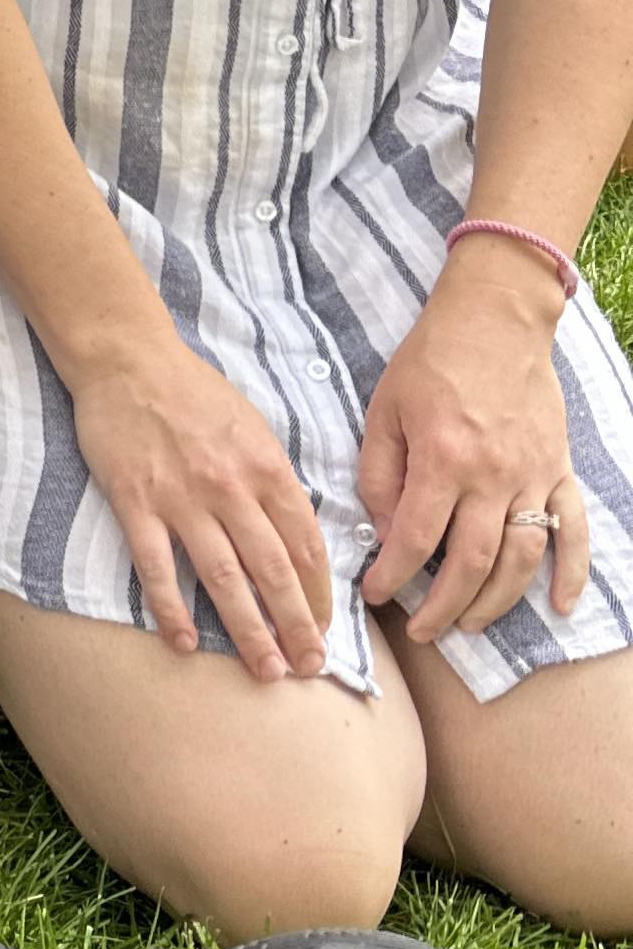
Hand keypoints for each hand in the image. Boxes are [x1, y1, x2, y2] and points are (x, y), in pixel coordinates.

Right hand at [70, 340, 333, 679]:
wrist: (128, 359)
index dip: (321, 593)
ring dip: (248, 629)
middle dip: (297, 624)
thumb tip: (296, 533)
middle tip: (310, 667)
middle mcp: (231, 487)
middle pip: (273, 569)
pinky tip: (184, 642)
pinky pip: (157, 566)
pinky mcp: (136, 502)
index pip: (306, 544)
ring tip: (266, 670)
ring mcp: (182, 497)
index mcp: (267, 467)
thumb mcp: (253, 427)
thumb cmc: (193, 392)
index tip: (328, 628)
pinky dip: (171, 608)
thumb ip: (274, 480)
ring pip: (223, 576)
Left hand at [361, 261, 583, 646]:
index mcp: (443, 459)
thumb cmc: (432, 360)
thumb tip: (386, 530)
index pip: (416, 539)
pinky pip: (573, 529)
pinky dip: (572, 571)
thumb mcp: (385, 410)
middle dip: (442, 607)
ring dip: (495, 601)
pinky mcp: (558, 470)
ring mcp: (532, 476)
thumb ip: (380, 474)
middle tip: (422, 631)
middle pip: (470, 562)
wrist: (496, 317)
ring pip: (519, 558)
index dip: (393, 576)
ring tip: (468, 625)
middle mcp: (492, 476)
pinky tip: (559, 605)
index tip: (376, 595)